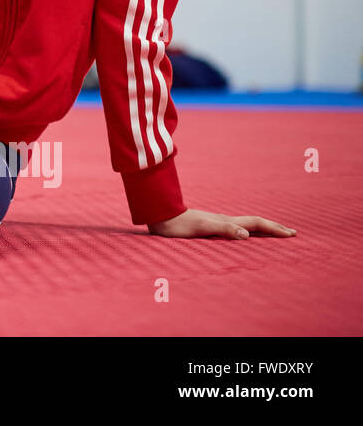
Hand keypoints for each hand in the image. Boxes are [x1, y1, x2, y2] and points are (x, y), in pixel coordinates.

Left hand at [147, 207, 295, 239]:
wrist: (160, 216)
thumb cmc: (179, 226)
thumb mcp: (202, 228)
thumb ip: (224, 230)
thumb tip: (246, 235)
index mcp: (226, 221)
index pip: (256, 224)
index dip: (274, 228)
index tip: (292, 234)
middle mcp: (224, 220)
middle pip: (254, 222)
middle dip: (273, 227)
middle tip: (291, 233)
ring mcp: (217, 222)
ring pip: (245, 224)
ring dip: (262, 229)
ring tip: (272, 233)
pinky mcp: (208, 225)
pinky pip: (234, 228)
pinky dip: (246, 231)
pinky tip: (242, 235)